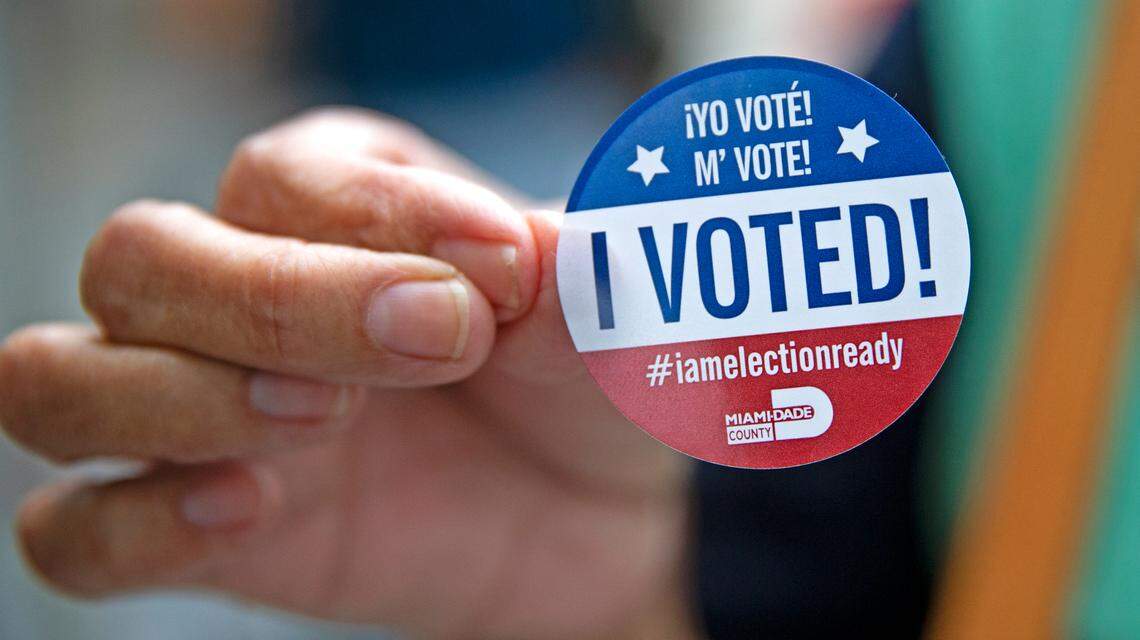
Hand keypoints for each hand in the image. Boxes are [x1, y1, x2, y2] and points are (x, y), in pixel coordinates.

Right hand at [0, 109, 694, 638]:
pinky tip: (249, 510)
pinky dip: (130, 526)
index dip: (380, 219)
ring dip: (172, 399)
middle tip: (437, 342)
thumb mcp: (600, 312)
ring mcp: (208, 413)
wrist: (601, 508)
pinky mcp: (208, 533)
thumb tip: (524, 249)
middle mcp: (244, 292)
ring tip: (324, 422)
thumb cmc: (587, 376)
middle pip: (142, 259)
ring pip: (58, 382)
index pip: (281, 179)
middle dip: (276, 302)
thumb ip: (572, 268)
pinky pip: (75, 532)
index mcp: (332, 201)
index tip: (507, 268)